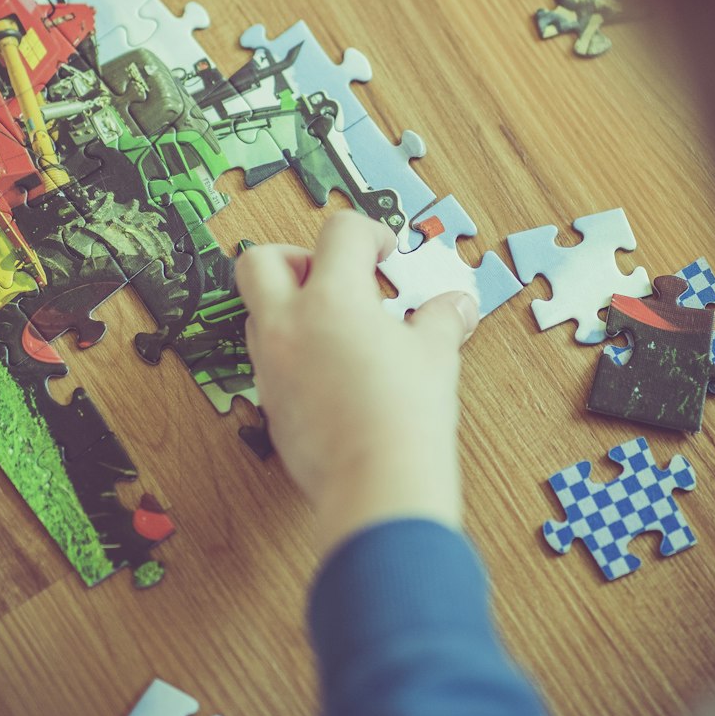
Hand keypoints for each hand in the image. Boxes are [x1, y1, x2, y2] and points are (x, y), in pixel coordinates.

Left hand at [235, 213, 479, 557]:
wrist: (377, 483)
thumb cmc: (406, 415)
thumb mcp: (435, 354)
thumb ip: (441, 320)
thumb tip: (456, 306)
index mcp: (331, 298)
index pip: (339, 233)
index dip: (370, 233)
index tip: (385, 253)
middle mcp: (288, 324)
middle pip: (261, 259)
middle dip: (296, 257)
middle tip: (336, 278)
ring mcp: (271, 364)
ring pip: (258, 310)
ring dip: (291, 305)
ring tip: (339, 327)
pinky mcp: (269, 401)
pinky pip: (268, 357)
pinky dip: (292, 350)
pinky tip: (332, 369)